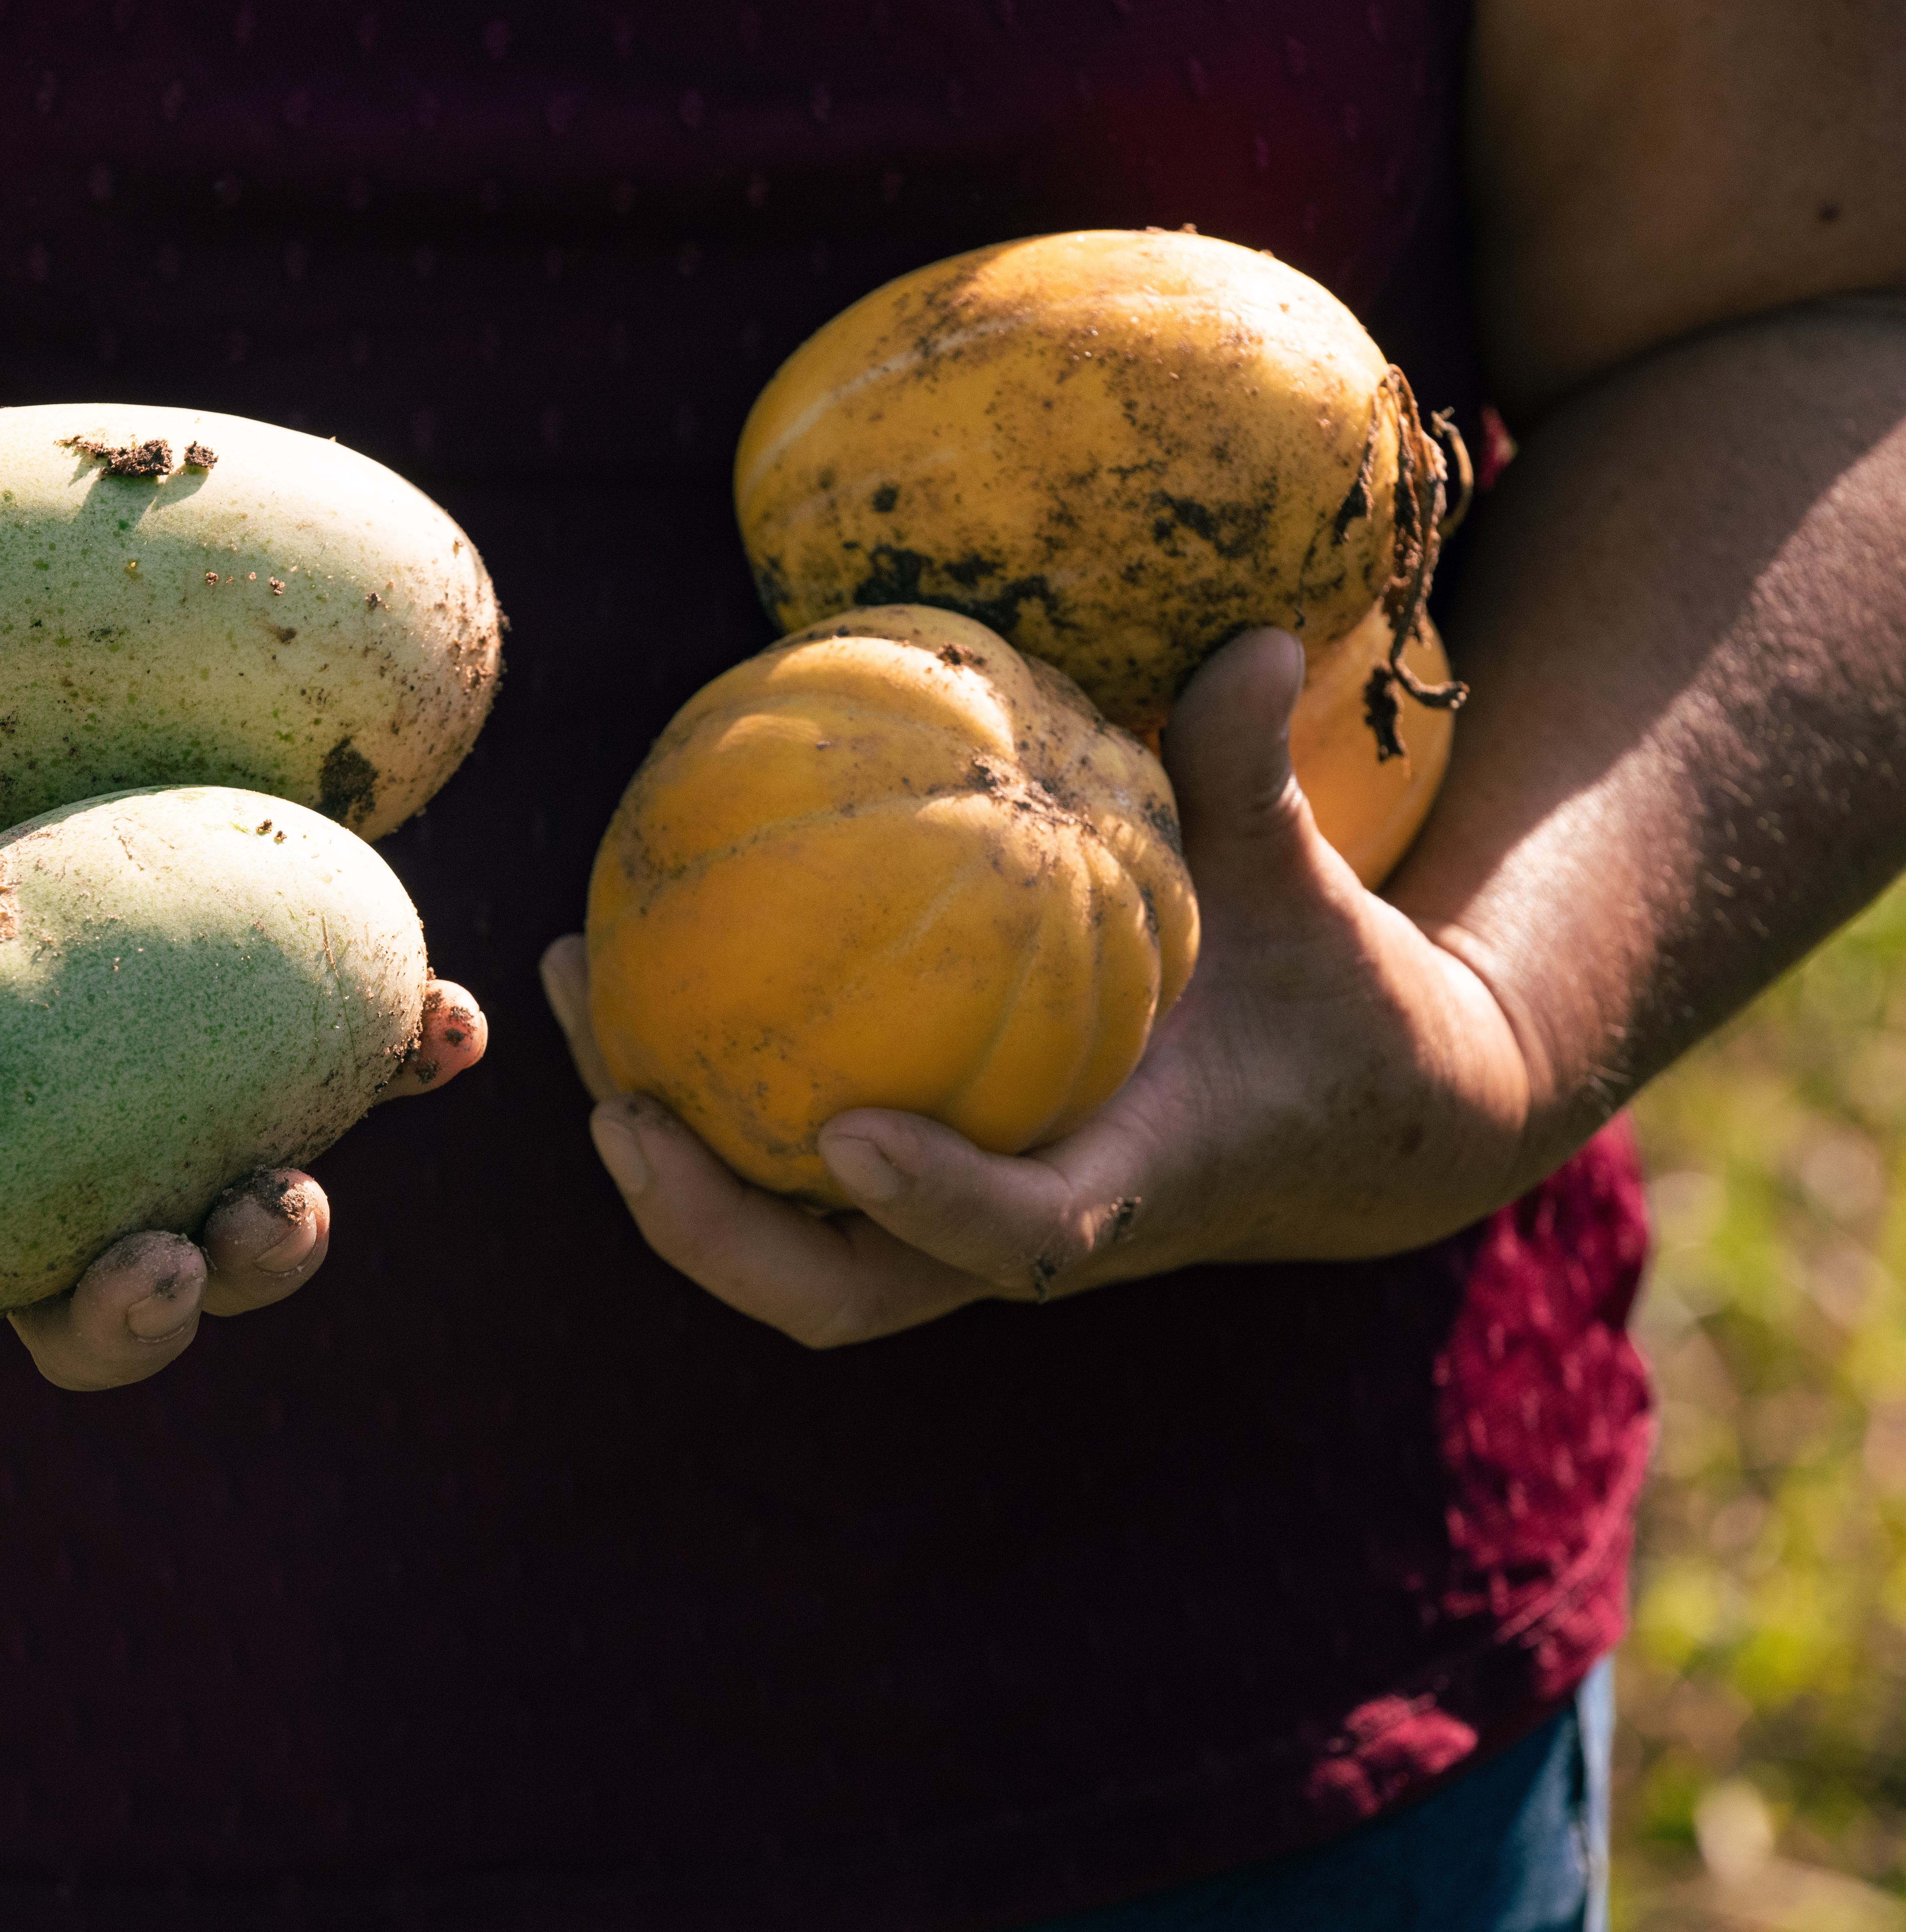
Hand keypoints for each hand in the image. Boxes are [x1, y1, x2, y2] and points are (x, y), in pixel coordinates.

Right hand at [0, 766, 485, 1426]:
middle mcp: (49, 1202)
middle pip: (102, 1317)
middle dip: (138, 1319)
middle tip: (161, 1267)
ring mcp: (169, 1126)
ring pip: (237, 1231)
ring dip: (276, 1237)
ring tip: (295, 1194)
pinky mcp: (265, 1032)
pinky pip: (351, 1068)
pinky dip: (401, 1057)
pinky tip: (442, 1025)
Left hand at [541, 629, 1540, 1347]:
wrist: (1350, 1126)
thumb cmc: (1330, 1010)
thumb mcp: (1311, 901)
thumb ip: (1258, 786)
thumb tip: (1263, 641)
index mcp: (1126, 1187)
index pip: (1025, 1238)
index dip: (934, 1205)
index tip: (849, 1135)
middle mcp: (1018, 1221)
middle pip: (840, 1290)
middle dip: (712, 1226)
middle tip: (619, 1108)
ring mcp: (955, 1209)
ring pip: (779, 1231)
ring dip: (663, 1151)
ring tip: (581, 987)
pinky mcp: (922, 1163)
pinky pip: (783, 1146)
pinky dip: (703, 1075)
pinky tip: (636, 945)